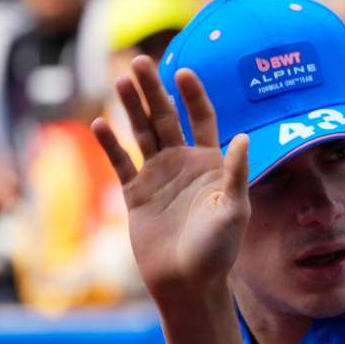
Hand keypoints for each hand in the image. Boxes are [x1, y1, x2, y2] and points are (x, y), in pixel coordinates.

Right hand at [91, 56, 250, 302]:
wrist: (189, 282)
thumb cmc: (218, 250)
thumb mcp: (234, 210)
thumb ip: (236, 173)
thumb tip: (244, 137)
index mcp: (211, 163)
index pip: (201, 119)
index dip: (193, 96)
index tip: (182, 72)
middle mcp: (183, 163)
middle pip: (166, 118)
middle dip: (153, 90)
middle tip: (139, 61)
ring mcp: (157, 176)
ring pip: (141, 133)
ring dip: (130, 108)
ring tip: (119, 80)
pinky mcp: (135, 193)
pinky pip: (120, 162)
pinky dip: (110, 144)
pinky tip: (100, 124)